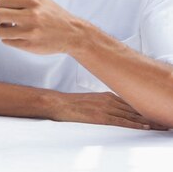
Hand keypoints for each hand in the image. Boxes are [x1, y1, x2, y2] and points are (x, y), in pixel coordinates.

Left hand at [0, 0, 82, 53]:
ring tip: (11, 28)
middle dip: (0, 16)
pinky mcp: (29, 45)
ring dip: (2, 29)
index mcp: (33, 1)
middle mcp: (32, 16)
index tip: (6, 7)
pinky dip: (9, 39)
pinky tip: (18, 35)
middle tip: (8, 18)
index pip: (2, 0)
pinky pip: (6, 42)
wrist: (72, 34)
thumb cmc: (53, 15)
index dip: (2, 4)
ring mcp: (30, 32)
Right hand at [50, 91, 168, 129]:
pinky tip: (145, 126)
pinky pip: (123, 121)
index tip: (159, 111)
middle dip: (153, 114)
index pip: (133, 102)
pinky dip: (136, 124)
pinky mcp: (102, 117)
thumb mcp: (93, 99)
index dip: (148, 108)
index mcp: (108, 95)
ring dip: (150, 121)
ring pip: (133, 115)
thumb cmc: (74, 103)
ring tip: (162, 125)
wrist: (60, 103)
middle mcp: (110, 100)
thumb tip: (116, 109)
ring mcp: (107, 108)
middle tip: (166, 119)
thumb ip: (106, 103)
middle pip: (137, 109)